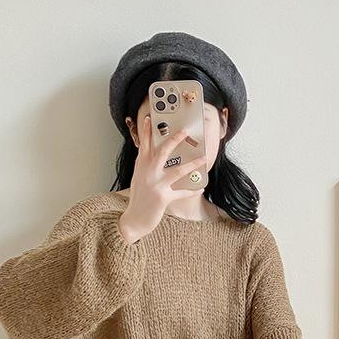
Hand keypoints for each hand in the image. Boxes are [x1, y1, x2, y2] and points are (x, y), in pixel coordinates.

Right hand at [118, 115, 207, 241]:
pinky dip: (192, 190)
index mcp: (141, 166)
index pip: (144, 145)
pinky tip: (201, 188)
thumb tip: (154, 154)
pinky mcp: (163, 197)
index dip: (146, 131)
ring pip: (177, 170)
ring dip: (193, 164)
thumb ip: (146, 166)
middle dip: (174, 140)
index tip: (150, 118)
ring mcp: (155, 184)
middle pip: (162, 151)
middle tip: (185, 131)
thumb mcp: (139, 178)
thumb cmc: (139, 198)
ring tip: (204, 158)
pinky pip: (182, 192)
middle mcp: (147, 172)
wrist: (133, 220)